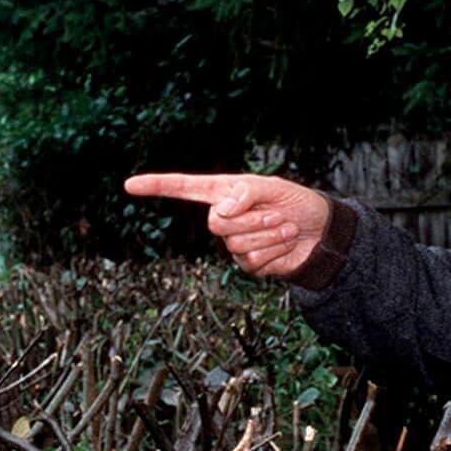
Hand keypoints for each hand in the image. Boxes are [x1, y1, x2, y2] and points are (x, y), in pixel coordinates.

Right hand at [124, 173, 330, 278]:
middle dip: (251, 220)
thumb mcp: (273, 187)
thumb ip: (244, 193)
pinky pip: (253, 261)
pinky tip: (285, 244)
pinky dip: (275, 250)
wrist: (320, 233)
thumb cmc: (296, 203)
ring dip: (268, 234)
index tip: (130, 185)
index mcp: (224, 192)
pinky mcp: (249, 265)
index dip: (157, 186)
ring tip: (286, 228)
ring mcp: (234, 244)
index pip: (184, 188)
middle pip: (215, 225)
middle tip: (276, 213)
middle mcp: (224, 218)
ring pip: (237, 245)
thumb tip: (221, 211)